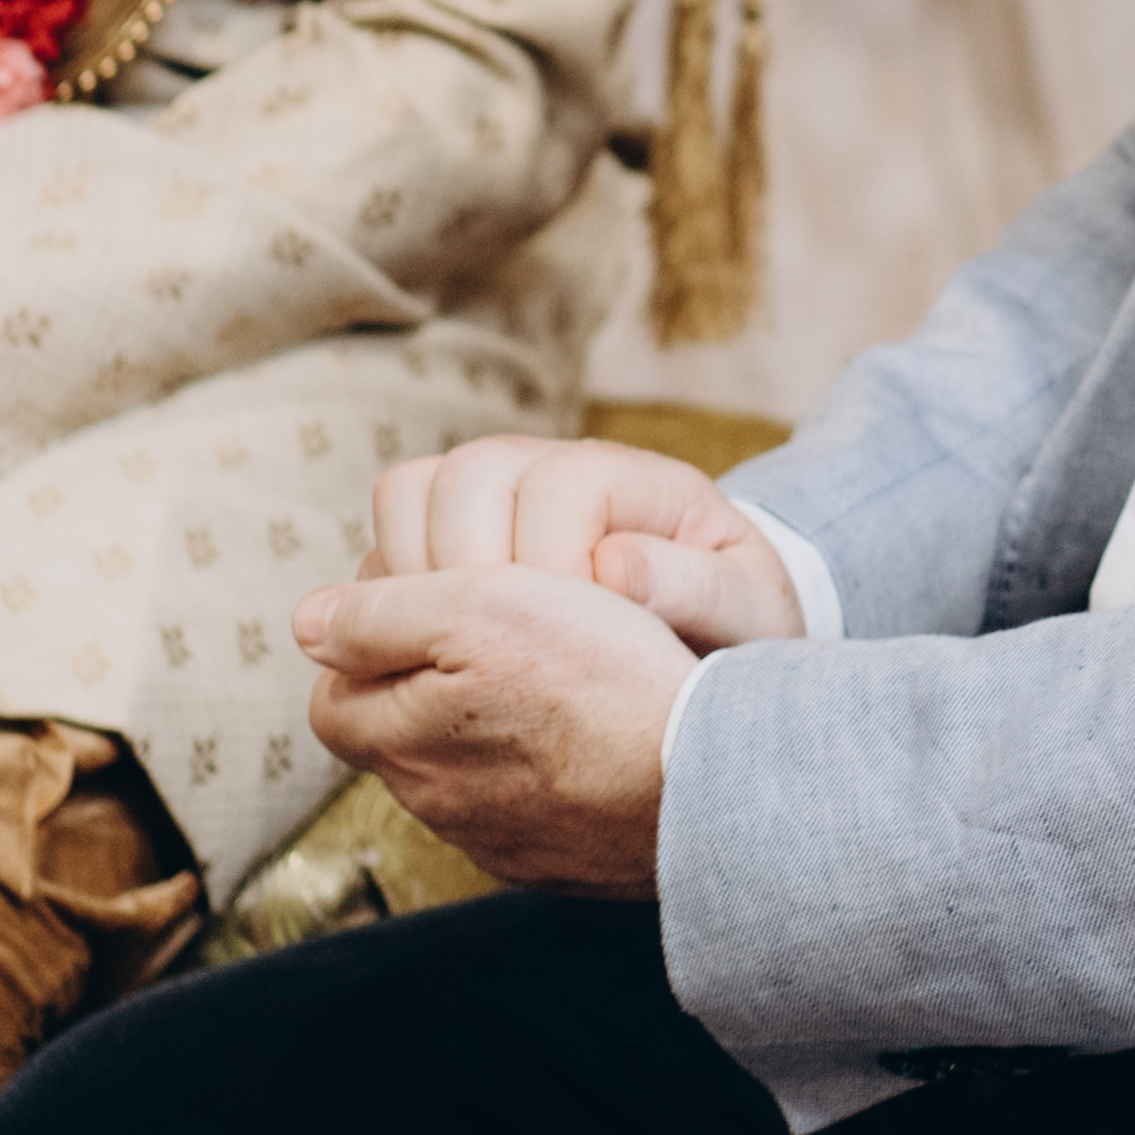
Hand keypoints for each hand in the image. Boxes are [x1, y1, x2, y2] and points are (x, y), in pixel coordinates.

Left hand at [294, 564, 692, 891]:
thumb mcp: (480, 607)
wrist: (707, 786)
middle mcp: (437, 807)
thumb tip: (308, 618)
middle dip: (428, 684)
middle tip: (496, 633)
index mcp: (399, 744)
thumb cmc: (596, 684)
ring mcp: (501, 842)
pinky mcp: (560, 860)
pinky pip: (530, 805)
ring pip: (466, 770)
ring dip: (493, 726)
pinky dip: (547, 767)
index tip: (432, 604)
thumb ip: (381, 613)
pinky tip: (595, 735)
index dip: (373, 639)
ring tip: (557, 678)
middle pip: (399, 732)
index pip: (335, 690)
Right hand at [370, 433, 806, 655]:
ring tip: (468, 659)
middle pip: (465, 476)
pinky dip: (393, 603)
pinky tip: (436, 665)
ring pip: (407, 498)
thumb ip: (700, 590)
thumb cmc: (734, 631)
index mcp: (635, 479)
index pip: (561, 486)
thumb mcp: (748, 617)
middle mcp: (552, 469)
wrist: (707, 645)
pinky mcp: (450, 547)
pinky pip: (385, 551)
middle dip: (475, 575)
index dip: (556, 568)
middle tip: (507, 656)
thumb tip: (617, 569)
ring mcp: (493, 501)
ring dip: (420, 582)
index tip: (578, 646)